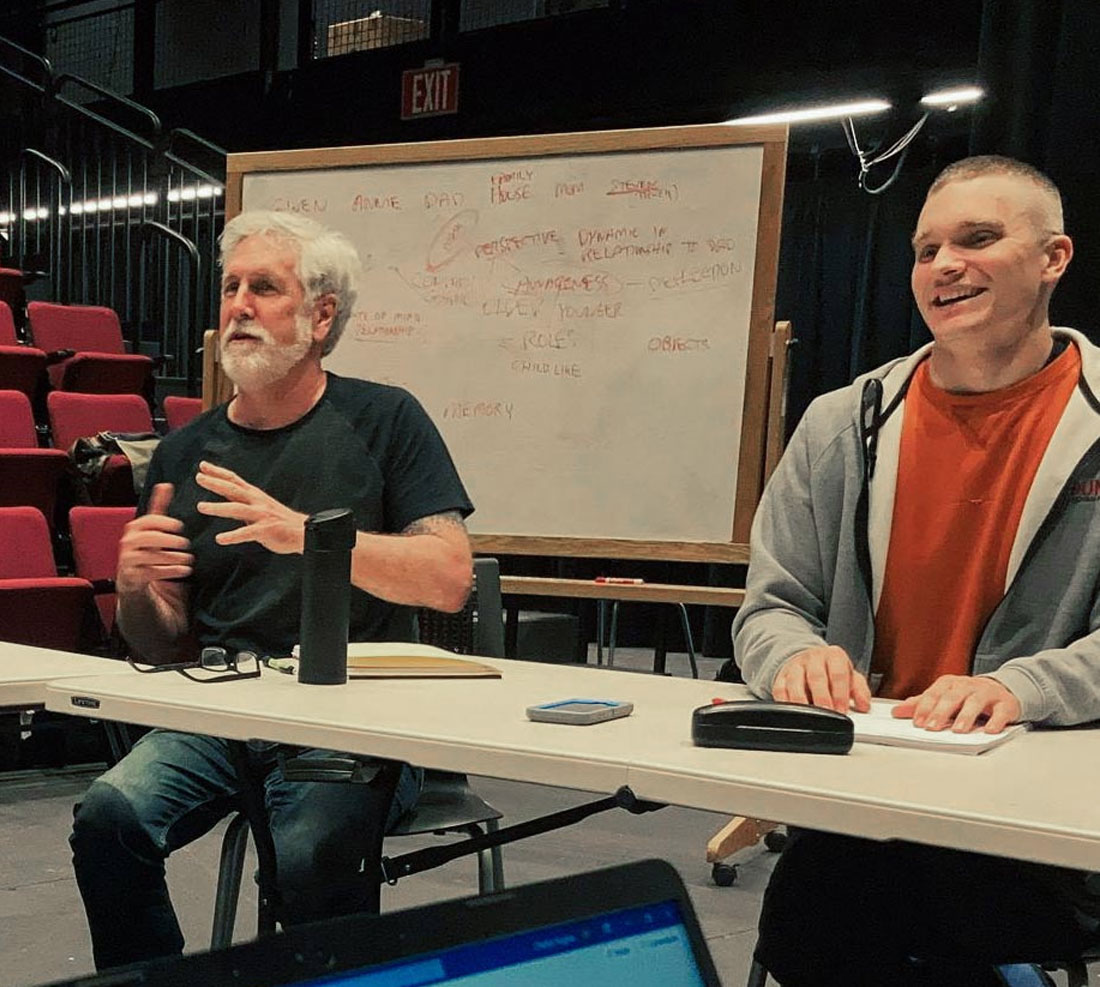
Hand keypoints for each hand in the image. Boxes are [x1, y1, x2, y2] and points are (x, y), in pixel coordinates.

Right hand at [116, 483, 192, 595]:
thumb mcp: (151, 526)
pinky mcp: (133, 575)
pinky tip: (185, 570)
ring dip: (172, 558)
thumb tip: (166, 484)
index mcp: (135, 528)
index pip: (148, 521)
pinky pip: (151, 573)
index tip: (179, 526)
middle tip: (186, 543)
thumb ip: (159, 507)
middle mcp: (129, 542)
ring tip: (189, 559)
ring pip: (149, 557)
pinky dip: (169, 572)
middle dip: (168, 540)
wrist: (131, 574)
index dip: (164, 523)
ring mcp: (129, 559)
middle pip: (148, 538)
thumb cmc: (145, 546)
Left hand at [195, 461, 307, 553]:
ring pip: (237, 509)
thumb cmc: (281, 521)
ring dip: (218, 508)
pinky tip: (220, 539)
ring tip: (201, 507)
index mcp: (255, 496)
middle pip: (233, 489)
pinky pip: (247, 533)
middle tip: (199, 477)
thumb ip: (244, 501)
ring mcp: (262, 515)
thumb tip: (226, 495)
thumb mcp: (261, 506)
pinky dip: (232, 536)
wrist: (305, 532)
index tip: (203, 465)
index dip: (218, 472)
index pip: (234, 480)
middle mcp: (257, 502)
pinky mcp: (266, 530)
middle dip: (215, 483)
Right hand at [772, 645, 870, 713]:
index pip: (838, 673)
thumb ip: (860, 691)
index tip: (842, 710)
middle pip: (816, 676)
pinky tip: (793, 713)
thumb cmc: (832, 671)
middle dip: (822, 697)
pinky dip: (784, 702)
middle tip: (828, 714)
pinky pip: (779, 689)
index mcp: (834, 656)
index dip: (840, 693)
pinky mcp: (781, 676)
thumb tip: (864, 705)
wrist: (809, 660)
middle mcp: (813, 658)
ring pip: (795, 682)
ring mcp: (795, 666)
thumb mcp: (851, 677)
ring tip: (809, 717)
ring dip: (801, 701)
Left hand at [892, 675, 1020, 733]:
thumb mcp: (943, 697)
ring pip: (975, 702)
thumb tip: (897, 711)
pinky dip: (996, 721)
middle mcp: (967, 686)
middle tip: (932, 728)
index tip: (917, 722)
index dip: (925, 707)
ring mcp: (987, 693)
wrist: (1001, 690)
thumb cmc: (967, 696)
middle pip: (952, 697)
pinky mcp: (1005, 704)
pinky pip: (1001, 712)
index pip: (934, 694)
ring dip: (966, 716)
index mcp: (949, 683)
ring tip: (958, 730)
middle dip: (940, 713)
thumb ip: (922, 704)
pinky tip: (990, 731)